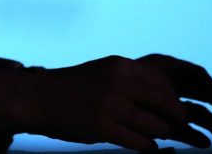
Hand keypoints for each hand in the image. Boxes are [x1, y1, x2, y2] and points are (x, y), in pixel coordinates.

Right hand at [20, 54, 211, 151]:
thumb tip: (169, 94)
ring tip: (148, 135)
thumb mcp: (105, 72)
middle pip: (168, 104)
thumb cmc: (74, 87)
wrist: (37, 97)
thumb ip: (133, 79)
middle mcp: (119, 82)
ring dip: (157, 135)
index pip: (165, 84)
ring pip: (157, 127)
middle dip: (174, 120)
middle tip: (172, 128)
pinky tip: (138, 144)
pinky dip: (145, 147)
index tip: (174, 112)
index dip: (173, 101)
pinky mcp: (102, 127)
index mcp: (122, 66)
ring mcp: (110, 105)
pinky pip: (141, 143)